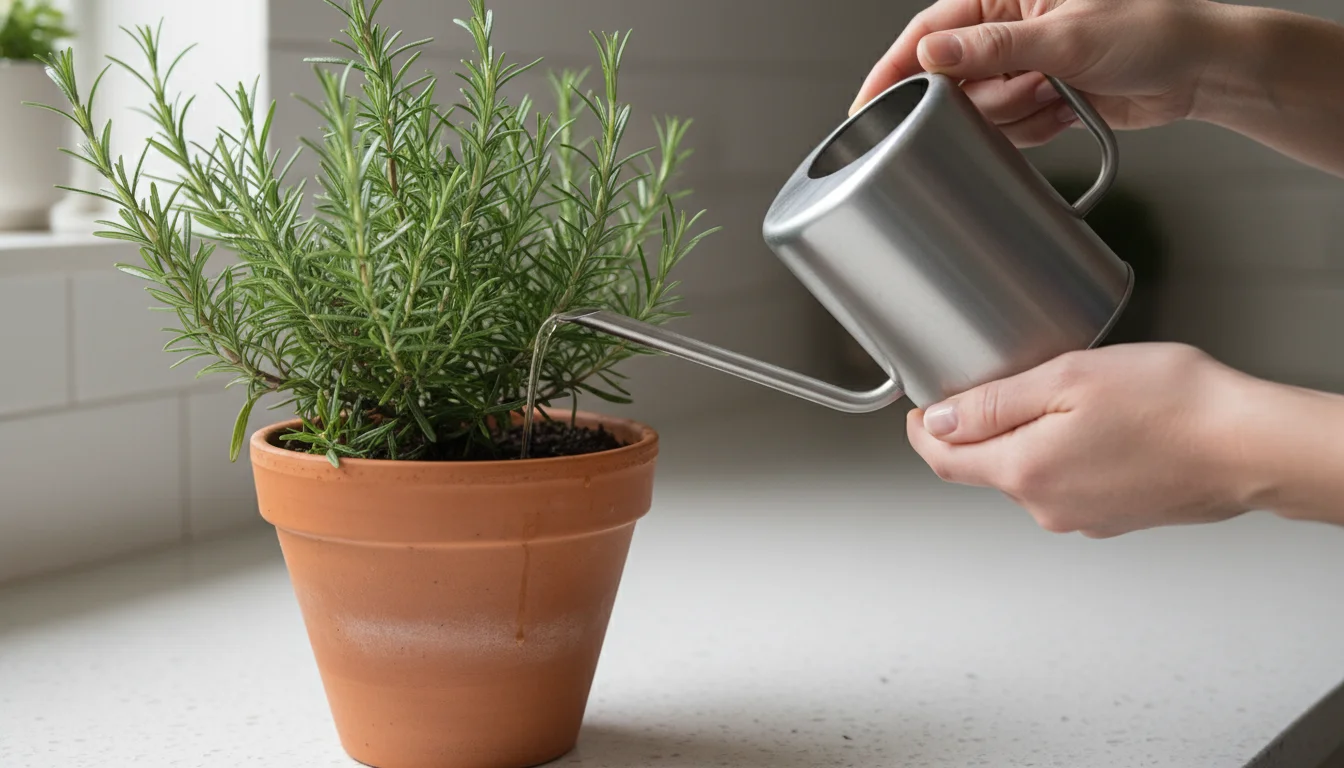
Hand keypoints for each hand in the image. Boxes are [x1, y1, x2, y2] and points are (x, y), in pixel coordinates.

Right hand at [851, 0, 1221, 146]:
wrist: (1202, 71)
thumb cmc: (1152, 30)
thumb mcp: (1067, 37)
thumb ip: (993, 49)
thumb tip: (931, 53)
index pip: (930, 31)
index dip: (893, 70)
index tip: (866, 106)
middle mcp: (1009, 30)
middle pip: (952, 81)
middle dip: (986, 100)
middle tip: (1029, 91)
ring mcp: (1023, 66)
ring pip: (980, 112)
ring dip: (1016, 116)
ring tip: (1060, 97)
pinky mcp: (1039, 99)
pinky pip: (1009, 130)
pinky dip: (1033, 131)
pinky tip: (1065, 112)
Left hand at [906, 344, 1259, 537]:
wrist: (1250, 445)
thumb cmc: (1174, 406)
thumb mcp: (1066, 378)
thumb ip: (992, 402)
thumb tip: (939, 420)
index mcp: (1025, 472)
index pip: (944, 461)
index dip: (923, 432)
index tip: (920, 410)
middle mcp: (1047, 506)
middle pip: (986, 467)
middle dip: (980, 428)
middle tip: (998, 385)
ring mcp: (1083, 516)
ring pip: (1030, 474)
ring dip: (1028, 439)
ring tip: (1064, 397)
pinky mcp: (1115, 515)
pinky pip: (1069, 482)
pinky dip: (1067, 454)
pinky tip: (1099, 425)